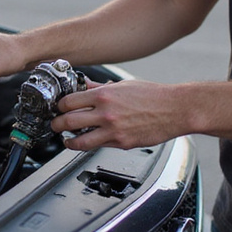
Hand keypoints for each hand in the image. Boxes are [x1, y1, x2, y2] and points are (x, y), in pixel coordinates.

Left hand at [51, 78, 183, 150]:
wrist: (175, 109)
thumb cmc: (153, 95)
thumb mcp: (123, 85)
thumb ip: (100, 87)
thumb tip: (84, 84)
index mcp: (104, 95)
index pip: (69, 102)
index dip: (60, 106)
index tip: (58, 108)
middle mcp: (106, 113)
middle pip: (69, 121)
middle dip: (57, 124)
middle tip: (55, 125)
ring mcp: (113, 130)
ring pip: (80, 141)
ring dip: (69, 142)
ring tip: (66, 140)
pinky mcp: (122, 143)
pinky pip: (99, 146)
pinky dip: (91, 145)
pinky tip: (89, 142)